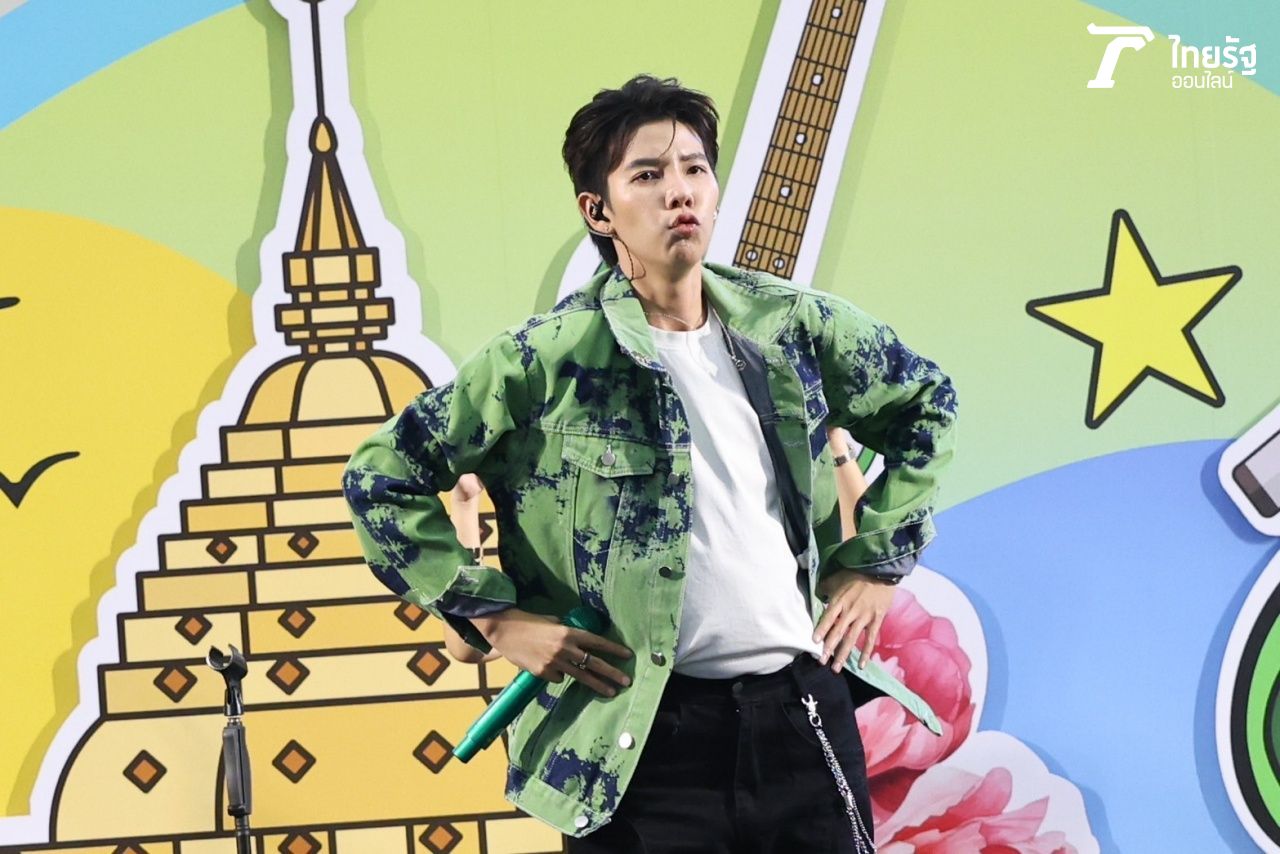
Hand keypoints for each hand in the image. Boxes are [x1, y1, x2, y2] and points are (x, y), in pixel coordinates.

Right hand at [472, 608, 632, 696]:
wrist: (503, 630)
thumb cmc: (527, 622)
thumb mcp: (551, 621)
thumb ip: (564, 631)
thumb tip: (576, 640)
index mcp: (567, 632)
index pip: (596, 642)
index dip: (613, 649)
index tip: (627, 656)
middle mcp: (564, 648)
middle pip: (593, 663)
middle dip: (612, 673)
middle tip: (626, 681)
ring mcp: (553, 662)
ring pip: (580, 676)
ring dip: (596, 685)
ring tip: (610, 692)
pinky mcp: (542, 673)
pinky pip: (558, 677)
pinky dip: (559, 675)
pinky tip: (550, 667)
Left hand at [812, 570, 895, 670]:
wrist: (881, 571)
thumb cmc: (856, 574)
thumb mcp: (837, 578)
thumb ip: (825, 587)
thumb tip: (817, 594)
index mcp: (840, 600)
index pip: (828, 618)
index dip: (821, 630)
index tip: (814, 642)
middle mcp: (850, 610)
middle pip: (838, 632)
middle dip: (829, 648)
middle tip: (821, 662)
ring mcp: (864, 616)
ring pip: (851, 638)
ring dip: (843, 654)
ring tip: (836, 668)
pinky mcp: (876, 620)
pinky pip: (870, 639)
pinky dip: (865, 652)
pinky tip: (861, 665)